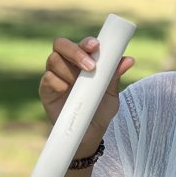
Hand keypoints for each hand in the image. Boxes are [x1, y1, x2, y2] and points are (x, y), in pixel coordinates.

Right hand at [39, 36, 134, 151]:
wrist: (89, 135)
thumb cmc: (100, 110)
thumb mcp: (111, 94)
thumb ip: (115, 76)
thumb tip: (129, 60)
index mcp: (83, 61)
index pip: (81, 44)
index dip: (86, 42)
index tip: (95, 46)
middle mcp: (67, 65)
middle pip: (61, 45)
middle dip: (75, 52)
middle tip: (90, 67)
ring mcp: (55, 77)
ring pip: (53, 60)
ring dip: (68, 70)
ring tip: (79, 85)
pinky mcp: (46, 91)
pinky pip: (47, 79)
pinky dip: (57, 82)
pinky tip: (65, 90)